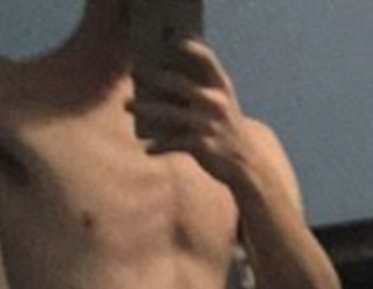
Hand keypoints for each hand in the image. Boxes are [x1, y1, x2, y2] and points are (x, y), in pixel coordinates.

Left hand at [129, 39, 258, 189]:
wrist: (246, 163)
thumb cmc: (223, 129)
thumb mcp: (219, 107)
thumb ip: (198, 92)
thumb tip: (157, 84)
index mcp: (221, 88)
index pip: (208, 60)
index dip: (193, 49)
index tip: (175, 41)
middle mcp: (216, 103)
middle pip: (180, 84)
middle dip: (155, 77)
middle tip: (134, 73)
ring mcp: (208, 124)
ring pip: (169, 113)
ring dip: (145, 108)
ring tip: (126, 105)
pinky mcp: (202, 146)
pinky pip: (173, 142)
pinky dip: (159, 146)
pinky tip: (147, 148)